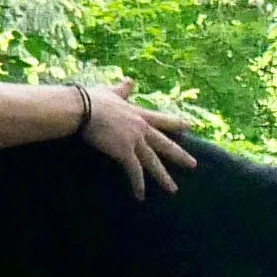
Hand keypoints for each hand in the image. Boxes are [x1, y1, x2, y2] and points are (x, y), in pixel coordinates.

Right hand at [82, 82, 200, 199]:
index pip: (162, 119)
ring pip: (153, 162)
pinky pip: (134, 172)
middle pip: (165, 144)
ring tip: (173, 189)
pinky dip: (138, 185)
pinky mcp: (124, 152)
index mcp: (138, 113)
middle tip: (193, 164)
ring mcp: (134, 140)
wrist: (83, 109)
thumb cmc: (92, 99)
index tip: (189, 126)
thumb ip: (123, 89)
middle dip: (180, 155)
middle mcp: (141, 127)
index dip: (176, 123)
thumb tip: (130, 80)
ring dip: (163, 177)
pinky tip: (140, 196)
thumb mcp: (111, 92)